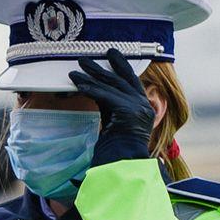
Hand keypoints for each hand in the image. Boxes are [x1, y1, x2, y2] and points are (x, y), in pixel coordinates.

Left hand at [69, 48, 154, 166]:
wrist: (124, 166)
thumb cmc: (117, 150)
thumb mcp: (114, 121)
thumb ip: (110, 105)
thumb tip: (95, 88)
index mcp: (143, 108)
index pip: (131, 81)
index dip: (121, 66)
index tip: (111, 54)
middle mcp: (144, 105)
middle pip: (120, 80)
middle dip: (102, 68)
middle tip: (85, 59)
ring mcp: (138, 108)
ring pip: (111, 86)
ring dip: (91, 76)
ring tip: (75, 70)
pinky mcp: (127, 111)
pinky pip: (104, 95)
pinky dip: (90, 89)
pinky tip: (78, 84)